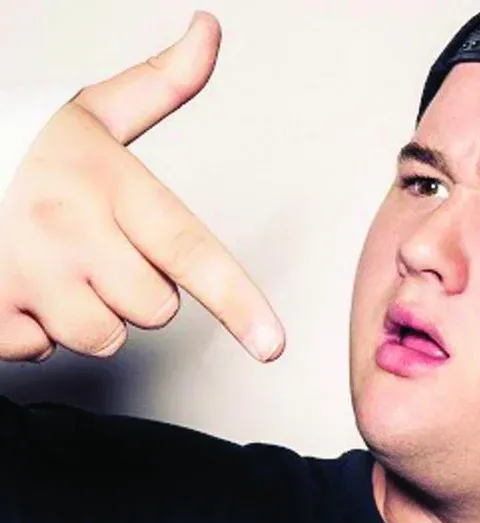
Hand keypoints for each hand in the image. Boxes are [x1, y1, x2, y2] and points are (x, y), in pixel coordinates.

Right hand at [0, 12, 283, 362]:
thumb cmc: (18, 146)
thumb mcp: (90, 112)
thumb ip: (161, 84)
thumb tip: (209, 31)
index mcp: (105, 182)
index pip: (188, 250)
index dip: (238, 302)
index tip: (272, 344)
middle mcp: (68, 231)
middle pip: (155, 309)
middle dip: (140, 290)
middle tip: (98, 248)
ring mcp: (26, 276)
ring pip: (104, 338)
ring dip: (89, 314)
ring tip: (56, 266)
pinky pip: (43, 352)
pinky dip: (35, 330)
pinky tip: (19, 285)